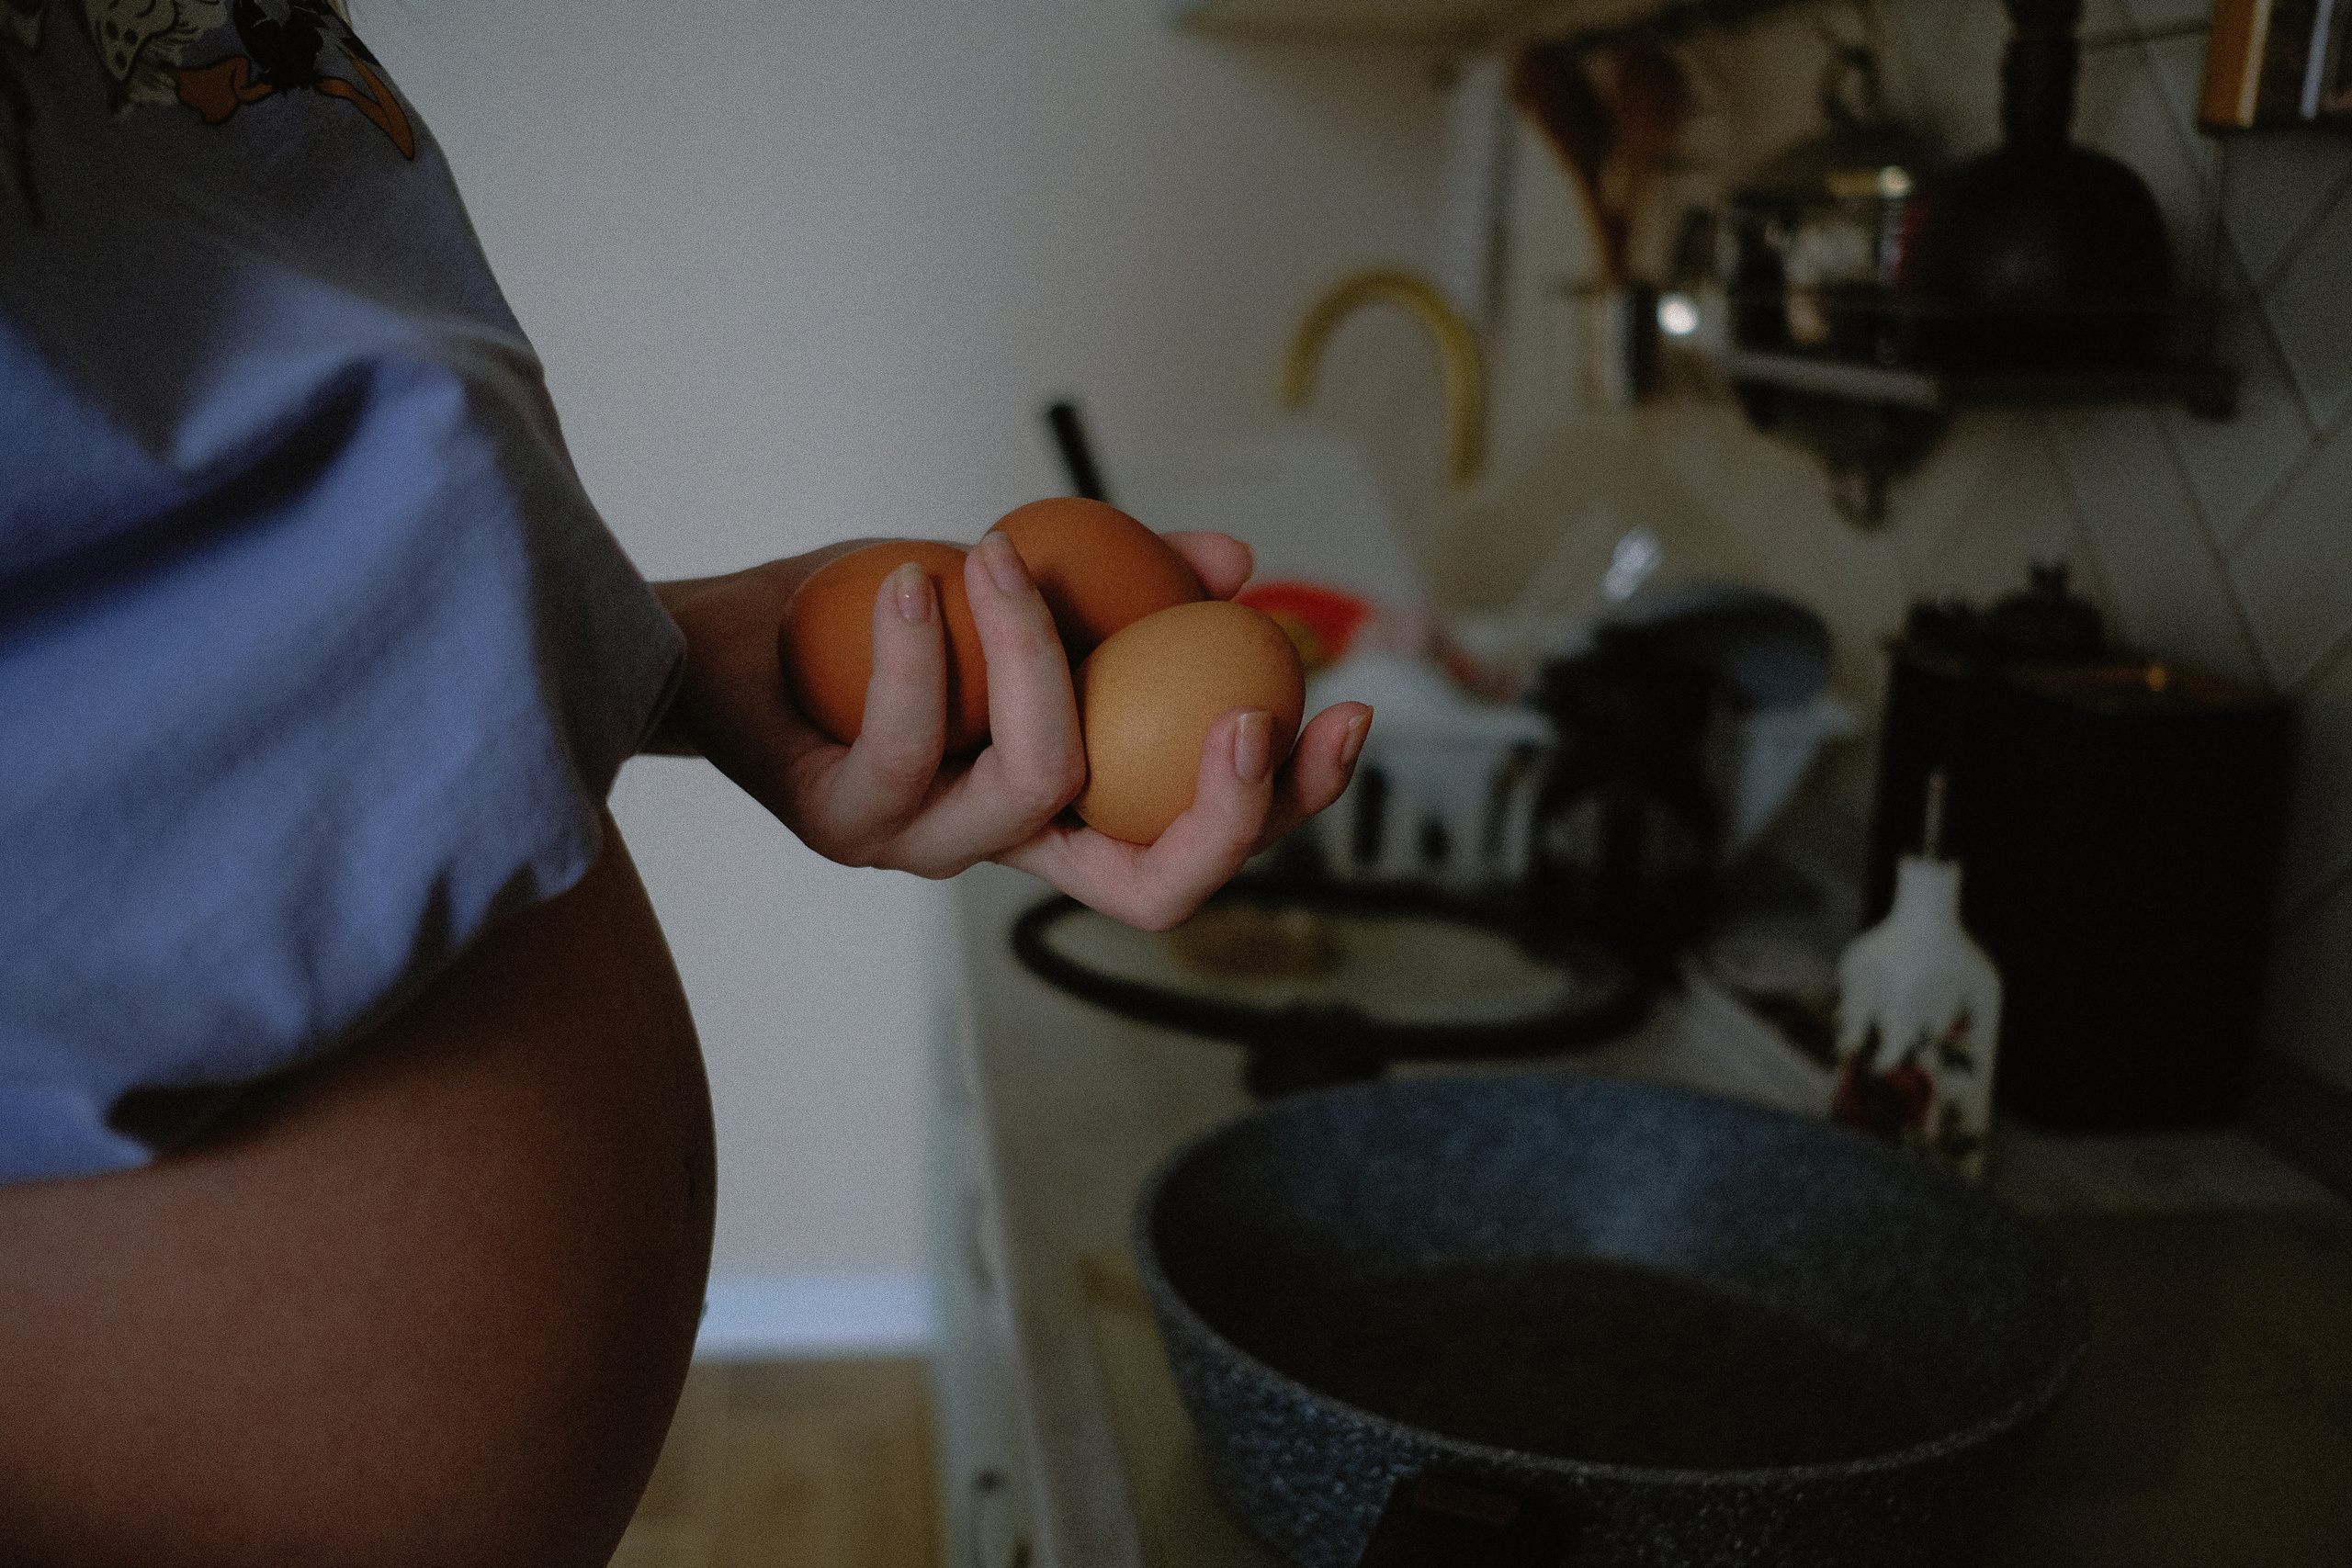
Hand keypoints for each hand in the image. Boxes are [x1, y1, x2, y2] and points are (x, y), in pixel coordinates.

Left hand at [649, 530, 1370, 929]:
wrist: (718, 633)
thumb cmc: (870, 617)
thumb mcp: (1017, 583)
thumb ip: (1127, 581)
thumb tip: (1236, 564)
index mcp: (1068, 806)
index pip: (1200, 842)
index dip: (1288, 804)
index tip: (1347, 714)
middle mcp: (1007, 846)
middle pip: (1153, 892)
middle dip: (1226, 816)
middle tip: (1253, 713)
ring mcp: (923, 846)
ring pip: (1035, 790)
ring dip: (1041, 661)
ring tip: (1007, 557)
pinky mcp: (837, 823)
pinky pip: (906, 747)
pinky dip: (921, 656)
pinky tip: (918, 579)